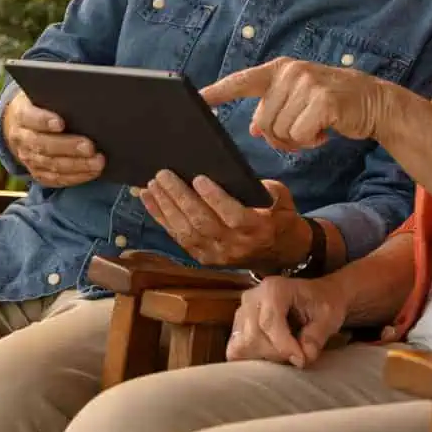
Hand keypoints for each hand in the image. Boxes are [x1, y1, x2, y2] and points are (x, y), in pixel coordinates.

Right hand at [1, 90, 104, 187]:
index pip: (30, 117)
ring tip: (97, 162)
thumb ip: (57, 96)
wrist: (21, 125)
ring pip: (50, 165)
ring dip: (76, 165)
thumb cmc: (42, 105)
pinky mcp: (37, 172)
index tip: (61, 123)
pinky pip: (55, 179)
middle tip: (90, 147)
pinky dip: (75, 177)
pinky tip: (91, 172)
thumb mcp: (43, 95)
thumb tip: (84, 98)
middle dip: (68, 147)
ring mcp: (28, 157)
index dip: (44, 121)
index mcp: (21, 114)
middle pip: (42, 145)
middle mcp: (21, 138)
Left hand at [137, 173, 307, 270]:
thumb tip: (232, 173)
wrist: (281, 254)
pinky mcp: (203, 258)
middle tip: (164, 175)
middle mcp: (235, 246)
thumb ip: (263, 187)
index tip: (198, 177)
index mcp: (258, 229)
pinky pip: (179, 238)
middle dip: (180, 197)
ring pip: (186, 232)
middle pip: (202, 222)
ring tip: (152, 185)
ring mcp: (217, 255)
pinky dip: (162, 218)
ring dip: (166, 207)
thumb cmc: (279, 217)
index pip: (233, 215)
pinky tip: (150, 200)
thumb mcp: (281, 198)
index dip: (214, 197)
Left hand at [200, 57, 389, 152]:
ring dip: (297, 140)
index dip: (217, 93)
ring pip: (280, 132)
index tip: (195, 100)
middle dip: (281, 136)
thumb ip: (274, 109)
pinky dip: (311, 141)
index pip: (240, 81)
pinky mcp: (322, 100)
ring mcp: (306, 83)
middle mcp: (290, 72)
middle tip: (304, 129)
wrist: (374, 102)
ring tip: (316, 127)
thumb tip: (256, 129)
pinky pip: (299, 135)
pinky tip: (326, 130)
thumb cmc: (332, 104)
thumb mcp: (299, 100)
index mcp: (278, 70)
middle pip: (263, 122)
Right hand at [227, 275, 348, 367]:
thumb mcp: (329, 317)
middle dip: (275, 353)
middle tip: (296, 356)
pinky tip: (271, 356)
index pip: (269, 322)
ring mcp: (242, 311)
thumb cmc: (323, 303)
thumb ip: (316, 336)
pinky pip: (236, 348)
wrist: (318, 296)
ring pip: (241, 344)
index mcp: (274, 289)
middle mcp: (252, 297)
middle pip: (252, 335)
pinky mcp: (238, 325)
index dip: (284, 346)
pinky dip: (252, 357)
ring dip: (263, 356)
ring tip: (284, 355)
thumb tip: (304, 357)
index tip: (301, 360)